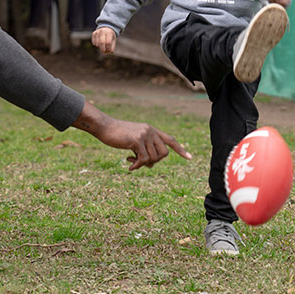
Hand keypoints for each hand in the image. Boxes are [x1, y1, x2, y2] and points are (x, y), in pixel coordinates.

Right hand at [73, 101, 190, 169]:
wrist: (105, 127)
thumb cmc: (117, 135)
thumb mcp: (133, 143)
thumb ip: (144, 151)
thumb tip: (151, 165)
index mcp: (151, 130)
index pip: (170, 139)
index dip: (180, 149)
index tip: (189, 158)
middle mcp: (150, 131)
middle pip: (164, 153)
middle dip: (154, 161)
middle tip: (140, 161)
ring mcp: (144, 135)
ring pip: (154, 158)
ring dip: (143, 164)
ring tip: (131, 162)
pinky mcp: (137, 140)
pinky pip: (143, 159)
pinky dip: (137, 166)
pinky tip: (129, 166)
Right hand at [91, 27, 116, 53]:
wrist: (106, 27)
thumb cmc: (110, 35)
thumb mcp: (113, 40)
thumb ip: (112, 46)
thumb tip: (110, 52)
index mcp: (109, 32)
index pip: (108, 42)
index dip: (108, 48)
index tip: (109, 51)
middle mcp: (102, 31)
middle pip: (102, 42)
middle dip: (103, 49)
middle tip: (104, 52)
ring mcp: (97, 32)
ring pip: (97, 43)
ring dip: (100, 47)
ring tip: (102, 47)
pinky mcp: (94, 33)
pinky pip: (94, 42)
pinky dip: (96, 45)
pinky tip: (99, 44)